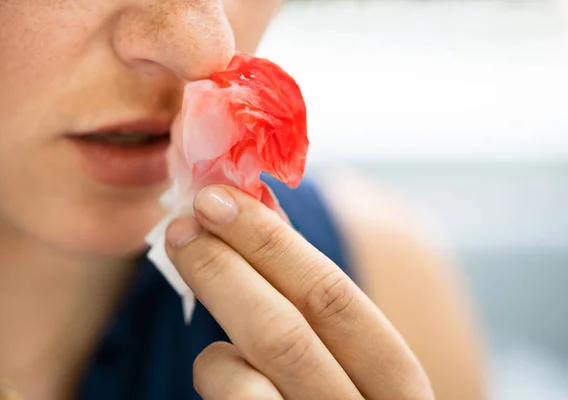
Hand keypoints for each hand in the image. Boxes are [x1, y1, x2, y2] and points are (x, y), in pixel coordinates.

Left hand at [164, 185, 433, 399]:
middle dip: (225, 267)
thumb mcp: (353, 366)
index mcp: (398, 387)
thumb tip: (261, 225)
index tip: (218, 200)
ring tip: (214, 349)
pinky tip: (221, 372)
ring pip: (246, 384)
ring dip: (214, 347)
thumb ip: (321, 314)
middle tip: (182, 227)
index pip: (335, 299)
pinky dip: (216, 377)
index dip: (271, 243)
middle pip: (286, 333)